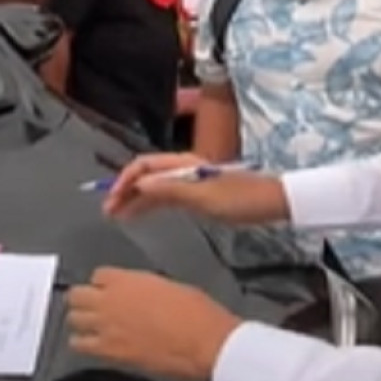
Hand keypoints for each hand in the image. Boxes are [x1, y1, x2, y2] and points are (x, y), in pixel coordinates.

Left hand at [67, 267, 240, 380]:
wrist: (202, 341)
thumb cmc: (195, 312)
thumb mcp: (169, 285)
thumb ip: (144, 288)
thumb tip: (140, 295)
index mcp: (127, 279)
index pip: (97, 275)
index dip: (102, 283)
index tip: (106, 288)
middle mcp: (110, 299)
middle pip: (76, 294)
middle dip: (82, 299)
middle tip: (88, 306)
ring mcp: (106, 325)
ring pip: (73, 318)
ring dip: (80, 321)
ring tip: (87, 326)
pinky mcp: (108, 351)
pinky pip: (79, 344)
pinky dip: (81, 343)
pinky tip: (90, 345)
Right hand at [102, 153, 288, 223]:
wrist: (272, 202)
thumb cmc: (241, 199)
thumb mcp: (205, 198)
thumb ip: (171, 190)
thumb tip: (139, 184)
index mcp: (183, 164)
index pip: (144, 165)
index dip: (124, 179)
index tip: (112, 199)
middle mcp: (183, 168)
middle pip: (146, 175)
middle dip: (125, 190)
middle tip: (108, 212)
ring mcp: (189, 181)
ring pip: (154, 187)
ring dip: (135, 199)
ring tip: (117, 216)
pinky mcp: (196, 194)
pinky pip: (165, 196)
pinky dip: (150, 204)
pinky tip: (140, 215)